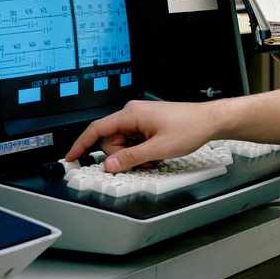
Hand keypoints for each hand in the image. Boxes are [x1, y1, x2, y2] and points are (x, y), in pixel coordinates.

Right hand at [65, 100, 215, 172]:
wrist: (209, 121)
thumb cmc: (190, 127)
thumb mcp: (159, 148)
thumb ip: (132, 158)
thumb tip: (110, 165)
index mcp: (131, 114)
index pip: (97, 129)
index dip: (81, 144)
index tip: (71, 157)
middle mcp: (133, 113)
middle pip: (111, 141)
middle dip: (122, 156)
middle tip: (142, 160)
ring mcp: (140, 119)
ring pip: (123, 144)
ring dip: (134, 155)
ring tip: (154, 156)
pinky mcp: (147, 125)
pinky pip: (134, 142)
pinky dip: (141, 151)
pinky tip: (156, 152)